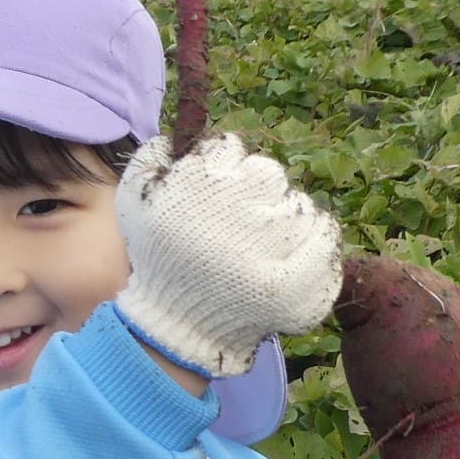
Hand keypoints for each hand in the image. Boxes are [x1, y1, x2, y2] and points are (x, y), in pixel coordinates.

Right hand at [113, 134, 341, 377]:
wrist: (177, 323)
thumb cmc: (159, 259)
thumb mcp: (133, 203)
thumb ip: (151, 158)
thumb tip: (177, 135)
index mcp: (194, 188)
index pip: (230, 149)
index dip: (224, 169)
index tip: (216, 195)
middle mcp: (232, 210)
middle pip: (267, 173)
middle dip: (256, 191)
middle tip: (238, 224)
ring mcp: (269, 246)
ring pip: (297, 202)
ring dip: (284, 217)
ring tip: (259, 247)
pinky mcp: (296, 283)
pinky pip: (325, 233)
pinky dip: (318, 236)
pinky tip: (298, 249)